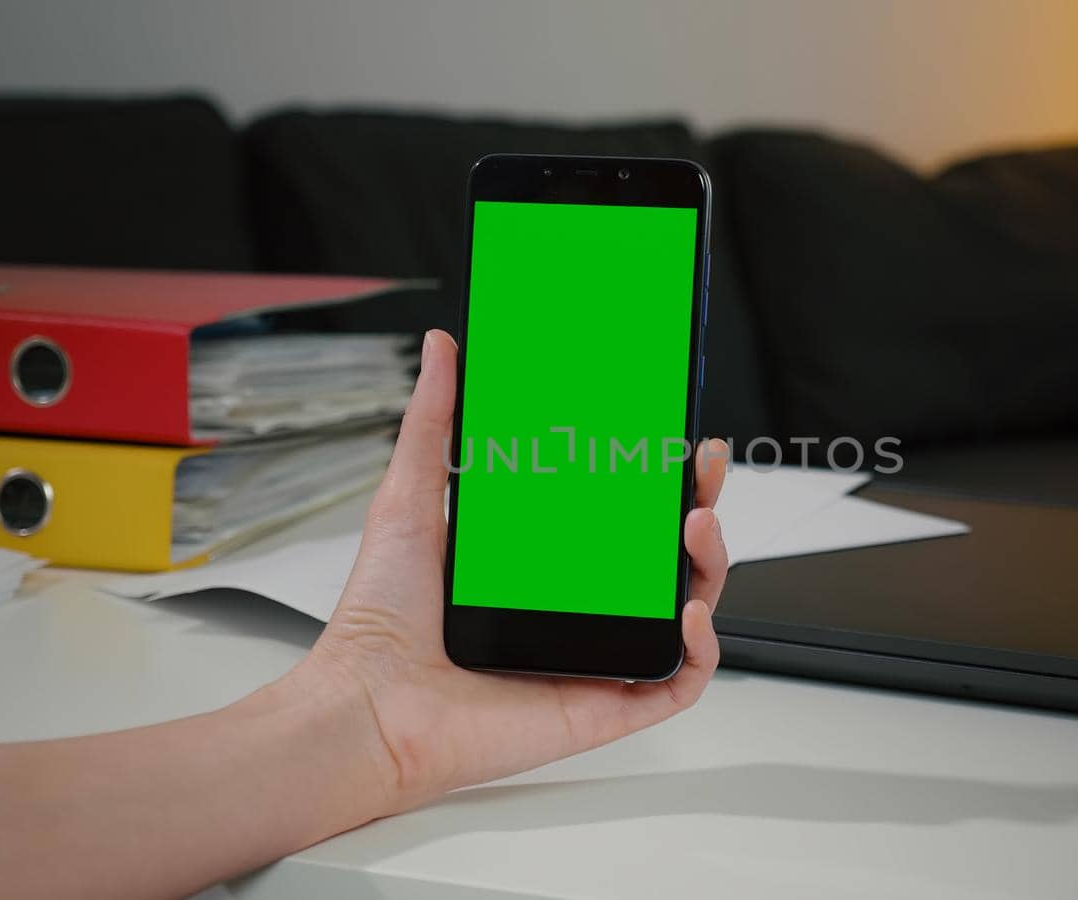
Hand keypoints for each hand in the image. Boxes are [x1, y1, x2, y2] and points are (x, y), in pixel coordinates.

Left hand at [298, 329, 729, 815]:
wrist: (367, 706)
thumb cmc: (381, 620)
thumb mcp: (410, 499)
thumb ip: (433, 422)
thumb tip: (441, 349)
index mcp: (546, 559)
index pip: (624, 510)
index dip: (662, 474)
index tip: (676, 435)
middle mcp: (579, 605)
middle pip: (669, 553)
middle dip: (702, 504)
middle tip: (702, 467)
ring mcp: (597, 653)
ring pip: (688, 608)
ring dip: (710, 563)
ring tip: (695, 525)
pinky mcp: (604, 705)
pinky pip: (678, 681)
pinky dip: (701, 648)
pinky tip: (685, 610)